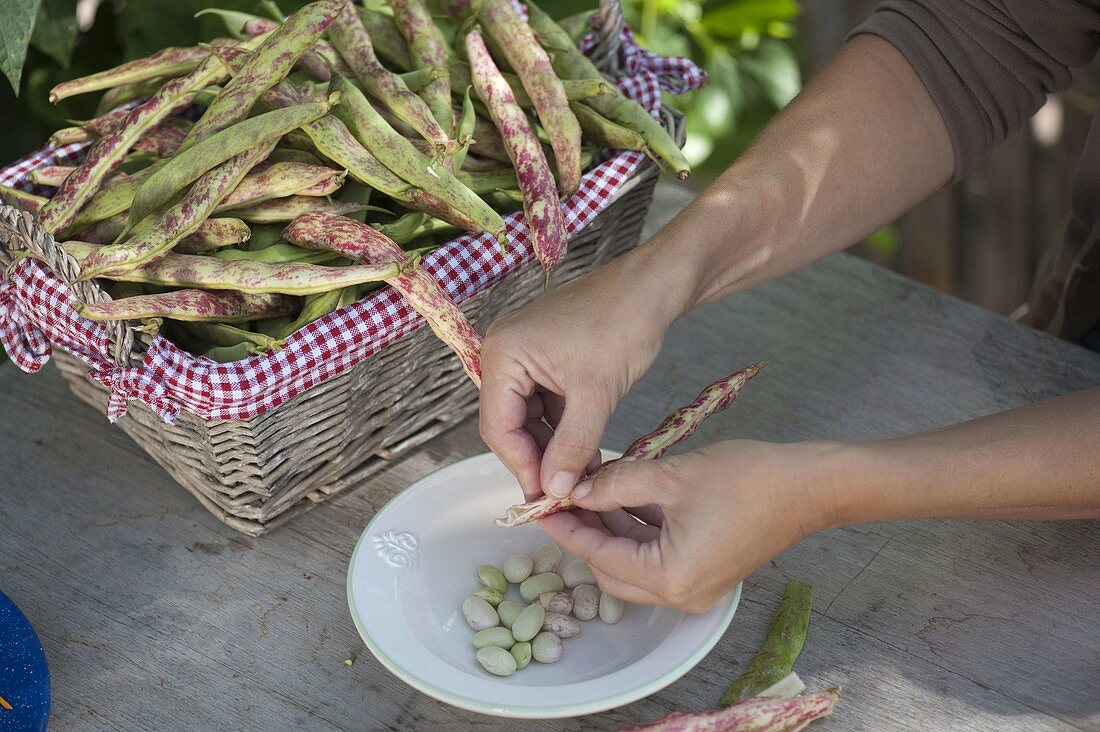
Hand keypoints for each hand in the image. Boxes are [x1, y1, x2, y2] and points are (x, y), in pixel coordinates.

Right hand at [479, 253, 684, 499]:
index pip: (498, 426)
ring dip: (553, 448)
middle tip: (562, 493)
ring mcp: (523, 355)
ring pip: (529, 418)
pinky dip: (564, 429)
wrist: (652, 288)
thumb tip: (554, 490)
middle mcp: (503, 353)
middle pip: (509, 424)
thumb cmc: (623, 323)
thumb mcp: (596, 394)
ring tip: (579, 478)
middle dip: (537, 459)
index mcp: (502, 354)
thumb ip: (572, 446)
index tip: (546, 496)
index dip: (521, 466)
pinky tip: (584, 454)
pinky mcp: (544, 359)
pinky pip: (545, 404)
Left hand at [538, 439, 843, 611]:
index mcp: (669, 578)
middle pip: (612, 569)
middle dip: (586, 532)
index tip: (540, 506)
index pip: (599, 555)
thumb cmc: (748, 479)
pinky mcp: (708, 571)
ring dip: (611, 530)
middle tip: (563, 496)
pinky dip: (638, 531)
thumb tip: (576, 488)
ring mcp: (696, 586)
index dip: (567, 528)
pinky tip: (623, 496)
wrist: (810, 484)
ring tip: (589, 490)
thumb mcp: (671, 475)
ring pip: (634, 563)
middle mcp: (680, 594)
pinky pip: (659, 557)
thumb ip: (616, 483)